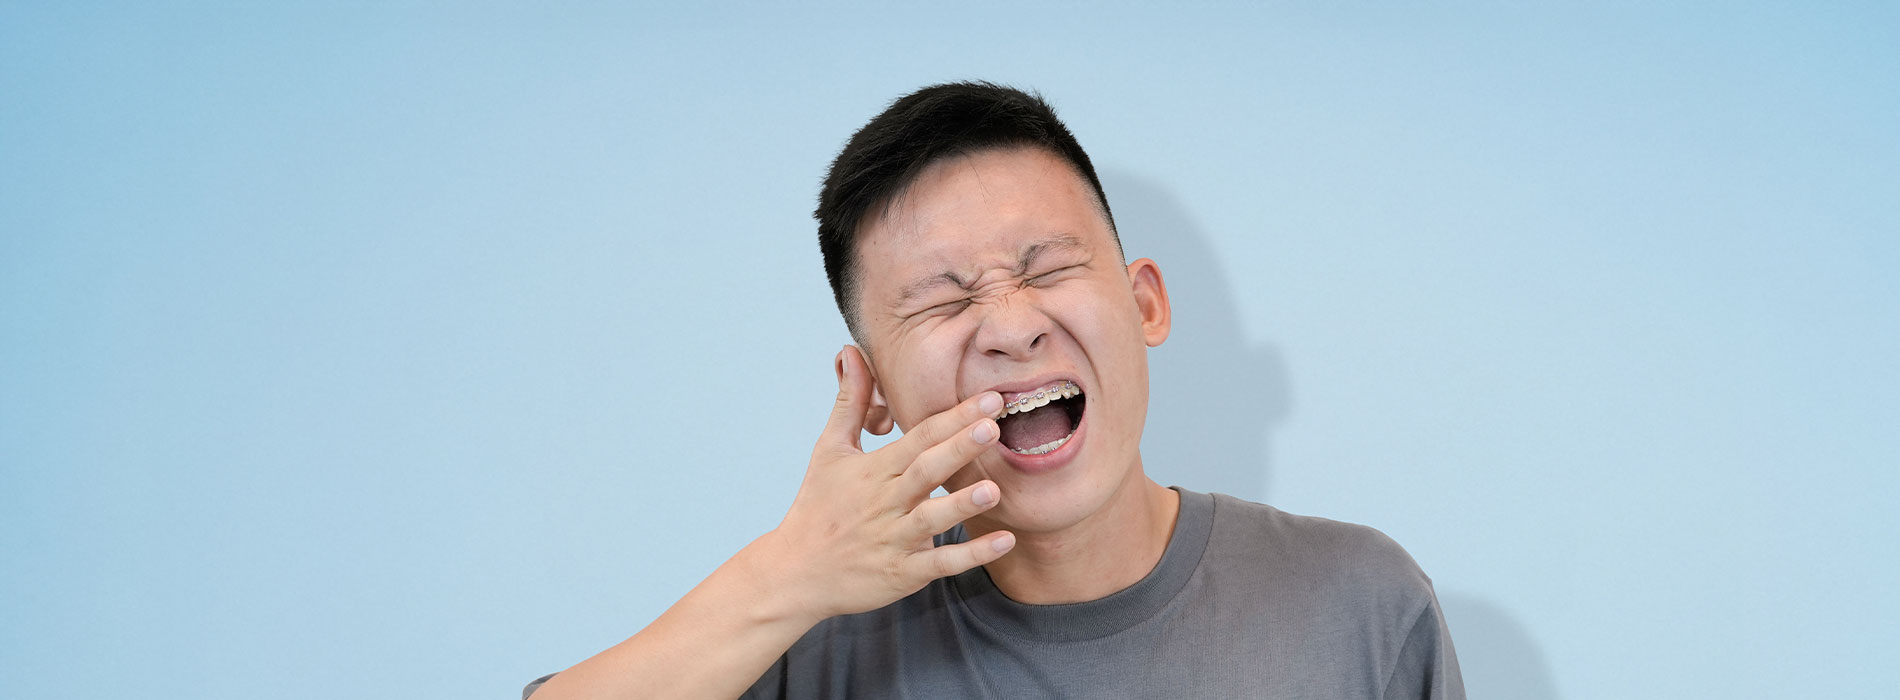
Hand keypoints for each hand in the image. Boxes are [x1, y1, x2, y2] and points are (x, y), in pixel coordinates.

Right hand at [755, 345, 1015, 622]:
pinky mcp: (901, 573)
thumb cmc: (818, 505)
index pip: (918, 438)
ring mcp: (893, 539)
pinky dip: (971, 555)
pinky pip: (940, 563)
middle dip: (959, 448)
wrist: (795, 572)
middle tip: (993, 426)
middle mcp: (885, 502)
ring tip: (994, 488)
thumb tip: (851, 351)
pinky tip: (1004, 541)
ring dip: (962, 504)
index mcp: (873, 470)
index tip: (988, 399)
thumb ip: (851, 402)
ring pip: (931, 519)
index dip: (952, 418)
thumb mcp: (830, 450)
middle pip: (925, 470)